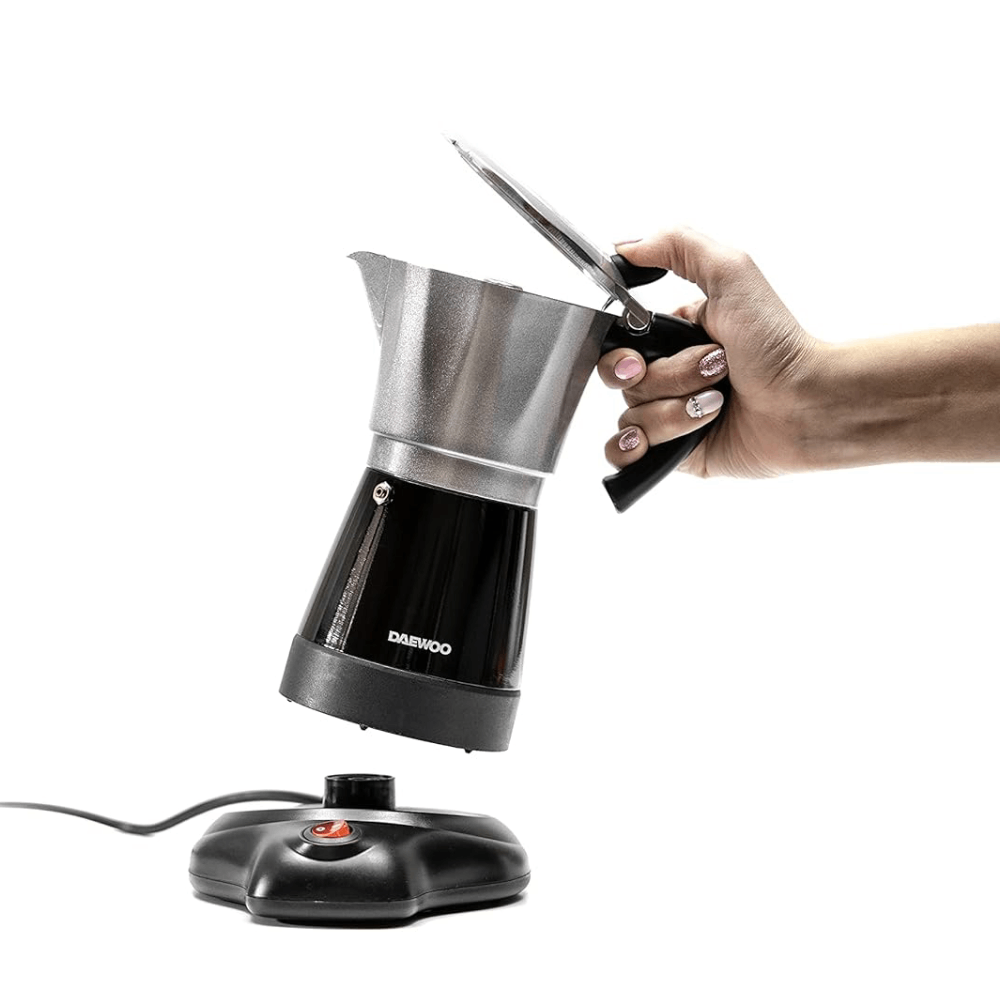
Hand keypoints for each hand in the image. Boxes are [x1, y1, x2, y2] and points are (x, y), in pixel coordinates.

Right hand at [599, 227, 821, 477]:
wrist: (806, 404)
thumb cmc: (777, 344)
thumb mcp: (731, 272)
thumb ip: (676, 245)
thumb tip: (623, 248)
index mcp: (672, 338)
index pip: (616, 347)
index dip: (620, 355)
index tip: (639, 358)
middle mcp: (667, 377)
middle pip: (621, 384)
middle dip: (664, 379)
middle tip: (709, 374)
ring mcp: (669, 417)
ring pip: (629, 418)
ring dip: (673, 412)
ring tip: (716, 405)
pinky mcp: (675, 454)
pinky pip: (626, 454)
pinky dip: (633, 449)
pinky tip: (652, 444)